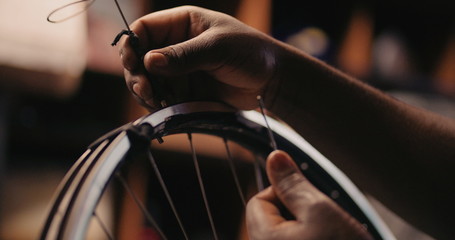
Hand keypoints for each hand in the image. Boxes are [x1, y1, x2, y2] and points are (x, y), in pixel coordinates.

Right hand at [118, 6, 279, 109]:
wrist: (272, 81)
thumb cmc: (250, 53)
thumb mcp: (217, 48)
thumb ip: (184, 55)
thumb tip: (148, 61)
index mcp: (182, 24)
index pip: (144, 29)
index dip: (132, 45)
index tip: (134, 64)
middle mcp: (175, 46)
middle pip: (140, 58)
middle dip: (137, 75)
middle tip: (147, 91)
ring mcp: (179, 71)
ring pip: (148, 81)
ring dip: (146, 93)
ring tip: (157, 101)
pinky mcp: (185, 92)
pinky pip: (163, 98)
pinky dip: (160, 105)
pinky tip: (165, 108)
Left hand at [246, 150, 372, 239]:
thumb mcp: (320, 212)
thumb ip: (293, 184)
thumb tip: (274, 158)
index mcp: (263, 239)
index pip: (258, 200)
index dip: (284, 194)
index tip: (309, 202)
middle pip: (272, 219)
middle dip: (298, 214)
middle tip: (324, 224)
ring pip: (288, 233)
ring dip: (309, 229)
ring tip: (332, 238)